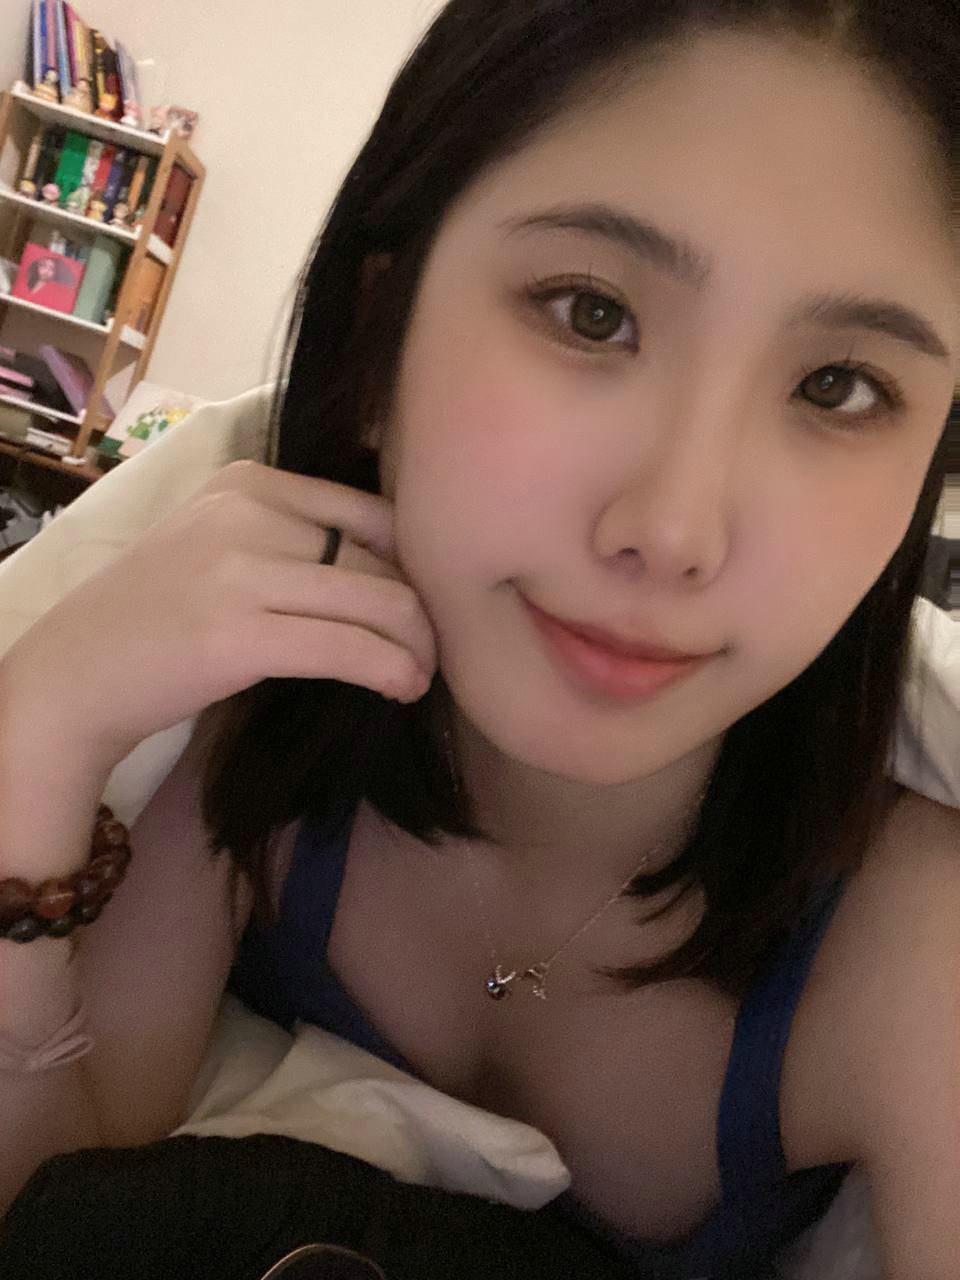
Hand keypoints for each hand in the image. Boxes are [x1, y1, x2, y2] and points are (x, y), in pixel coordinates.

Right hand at [0, 459, 437, 769]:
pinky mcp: (239, 634)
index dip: (414, 562)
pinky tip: (401, 689)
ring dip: (418, 646)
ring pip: (378, 600)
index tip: (423, 604)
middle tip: (431, 650)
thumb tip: (394, 568)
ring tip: (420, 675)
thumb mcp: (217, 546)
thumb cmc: (155, 618)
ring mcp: (239, 569)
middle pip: (381, 557)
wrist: (73, 675)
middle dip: (420, 610)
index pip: (369, 510)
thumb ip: (288, 537)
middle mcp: (246, 511)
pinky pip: (349, 647)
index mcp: (247, 481)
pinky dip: (391, 670)